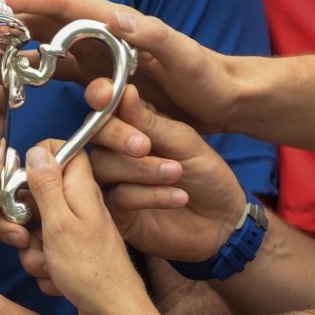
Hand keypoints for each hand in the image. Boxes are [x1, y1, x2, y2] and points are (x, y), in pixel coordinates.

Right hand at [0, 0, 238, 132]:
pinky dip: (31, 70)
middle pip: (42, 17)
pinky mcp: (97, 78)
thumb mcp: (185, 57)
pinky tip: (12, 79)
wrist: (224, 99)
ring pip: (43, 43)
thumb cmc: (207, 76)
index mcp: (113, 24)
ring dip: (13, 42)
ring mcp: (96, 57)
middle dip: (7, 15)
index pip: (60, 2)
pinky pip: (56, 70)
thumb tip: (114, 17)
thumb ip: (154, 36)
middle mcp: (98, 36)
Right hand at [0, 84, 149, 295]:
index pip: (58, 151)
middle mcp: (78, 204)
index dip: (34, 162)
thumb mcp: (60, 223)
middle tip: (23, 235)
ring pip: (35, 225)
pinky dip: (42, 263)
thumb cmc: (92, 271)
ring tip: (47, 263)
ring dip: (30, 247)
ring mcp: (74, 228)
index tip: (19, 184)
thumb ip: (46, 185)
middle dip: (20, 217)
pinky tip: (54, 278)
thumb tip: (35, 150)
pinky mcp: (70, 251)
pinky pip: (42, 249)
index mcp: (80, 187)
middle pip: (36, 192)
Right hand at [88, 82, 246, 262]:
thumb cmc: (205, 175)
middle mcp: (113, 150)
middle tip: (144, 146)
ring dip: (140, 169)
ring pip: (103, 166)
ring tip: (176, 174)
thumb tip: (124, 92)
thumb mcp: (185, 143)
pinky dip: (148, 195)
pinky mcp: (114, 211)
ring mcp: (110, 181)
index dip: (99, 96)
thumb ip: (151, 123)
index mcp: (131, 124)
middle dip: (117, 136)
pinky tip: (177, 197)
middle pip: (93, 135)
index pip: (102, 105)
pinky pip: (117, 197)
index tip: (106, 97)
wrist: (220, 222)